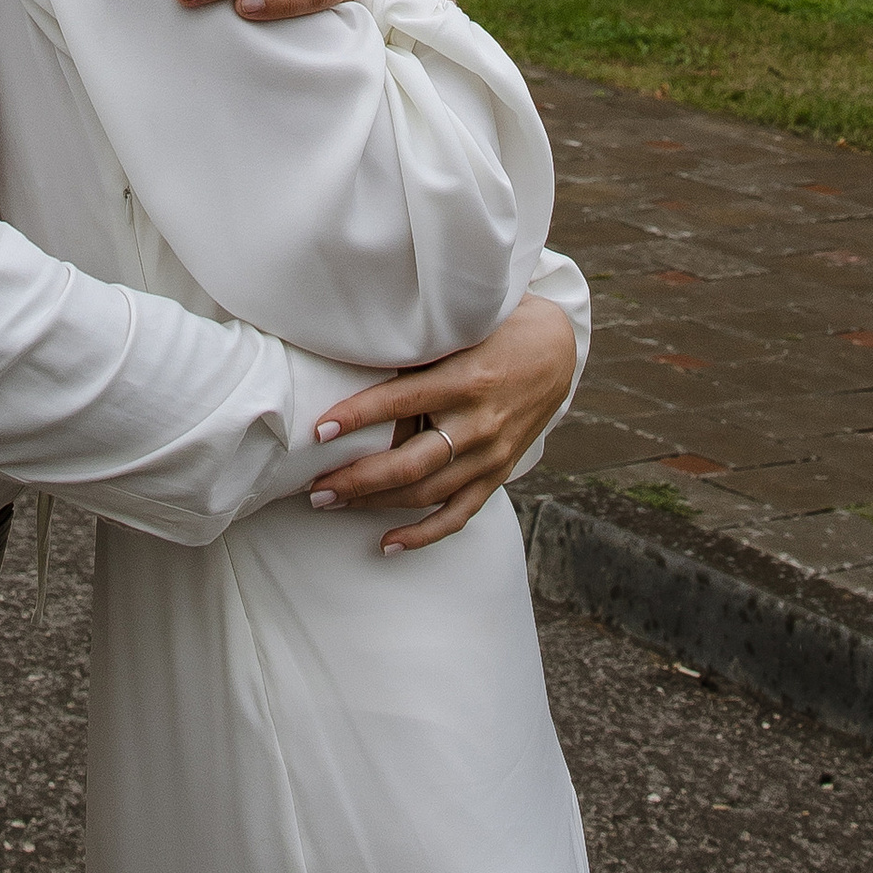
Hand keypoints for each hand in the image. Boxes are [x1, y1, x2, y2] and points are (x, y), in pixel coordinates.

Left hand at [305, 293, 578, 551]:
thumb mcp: (460, 329)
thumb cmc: (498, 331)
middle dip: (357, 479)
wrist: (557, 353)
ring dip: (375, 503)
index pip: (401, 402)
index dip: (358, 417)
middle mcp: (479, 423)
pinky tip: (388, 544)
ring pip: (427, 492)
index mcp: (465, 380)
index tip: (320, 430)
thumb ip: (419, 347)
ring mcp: (490, 455)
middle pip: (410, 463)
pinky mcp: (498, 473)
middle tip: (315, 488)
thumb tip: (358, 350)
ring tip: (332, 503)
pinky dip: (424, 534)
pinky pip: (459, 513)